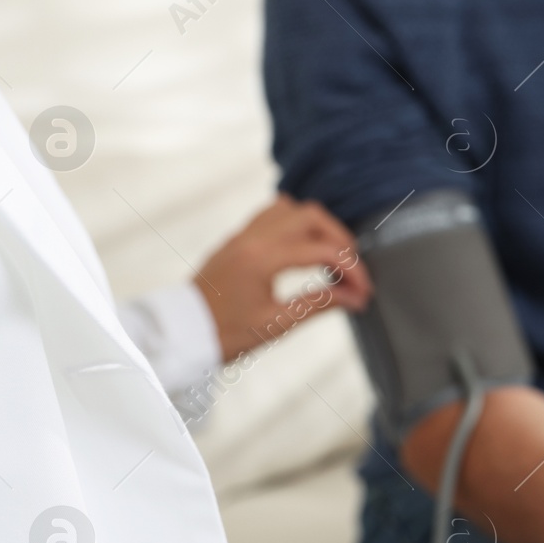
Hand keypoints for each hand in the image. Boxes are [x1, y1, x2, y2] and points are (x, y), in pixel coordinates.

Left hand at [196, 194, 371, 361]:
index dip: (351, 270)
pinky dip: (296, 226)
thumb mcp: (275, 324)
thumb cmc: (222, 334)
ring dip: (318, 227)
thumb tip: (354, 298)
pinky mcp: (237, 239)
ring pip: (292, 208)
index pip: (322, 250)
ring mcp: (242, 235)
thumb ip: (318, 305)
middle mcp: (252, 238)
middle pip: (311, 215)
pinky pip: (273, 215)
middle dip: (340, 239)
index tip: (363, 292)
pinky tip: (304, 251)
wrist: (180, 333)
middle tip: (352, 269)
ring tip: (331, 257)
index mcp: (261, 258)